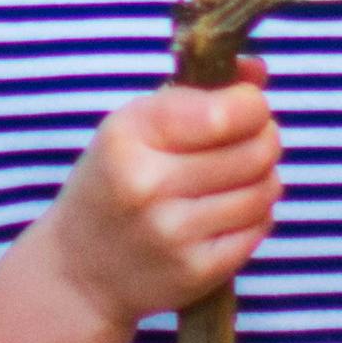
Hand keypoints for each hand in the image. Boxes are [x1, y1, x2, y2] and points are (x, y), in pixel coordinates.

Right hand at [34, 80, 277, 331]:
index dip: (252, 105)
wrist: (77, 273)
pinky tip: (229, 212)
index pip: (225, 113)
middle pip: (254, 151)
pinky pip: (259, 228)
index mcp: (129, 137)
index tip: (247, 107)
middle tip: (251, 141)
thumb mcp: (131, 128)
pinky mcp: (197, 269)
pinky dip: (255, 215)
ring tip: (239, 177)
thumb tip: (258, 70)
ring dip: (263, 178)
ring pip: (264, 190)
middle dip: (264, 139)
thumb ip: (196, 93)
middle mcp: (149, 184)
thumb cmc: (112, 185)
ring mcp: (173, 232)